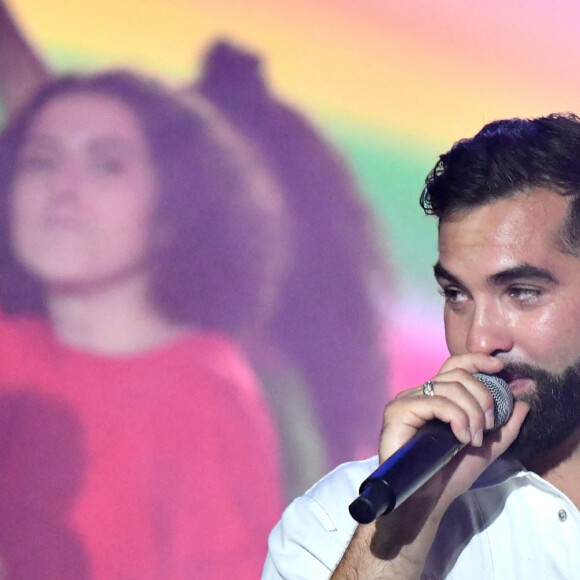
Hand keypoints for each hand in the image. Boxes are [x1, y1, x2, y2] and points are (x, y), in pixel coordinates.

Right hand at [379, 353, 528, 513]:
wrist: (426, 500)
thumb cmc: (450, 475)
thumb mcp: (485, 448)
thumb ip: (504, 427)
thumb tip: (523, 403)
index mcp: (436, 397)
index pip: (454, 365)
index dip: (476, 360)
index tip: (499, 367)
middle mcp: (419, 394)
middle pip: (457, 375)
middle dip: (482, 398)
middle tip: (489, 426)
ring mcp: (406, 401)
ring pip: (449, 387)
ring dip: (472, 413)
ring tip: (473, 439)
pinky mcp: (398, 411)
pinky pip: (435, 402)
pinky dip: (456, 417)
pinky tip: (461, 437)